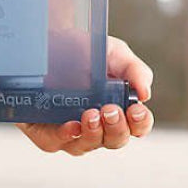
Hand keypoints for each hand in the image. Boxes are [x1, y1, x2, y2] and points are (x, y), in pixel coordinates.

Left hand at [17, 36, 154, 154]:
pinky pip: (55, 142)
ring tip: (92, 114)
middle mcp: (96, 125)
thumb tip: (145, 93)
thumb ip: (133, 69)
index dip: (140, 123)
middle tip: (111, 110)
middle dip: (116, 128)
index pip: (136, 127)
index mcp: (117, 109)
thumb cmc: (81, 51)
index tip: (136, 109)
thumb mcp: (111, 52)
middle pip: (114, 140)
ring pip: (86, 145)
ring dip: (93, 132)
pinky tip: (71, 125)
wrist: (43, 43)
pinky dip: (65, 135)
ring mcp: (70, 131)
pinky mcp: (44, 131)